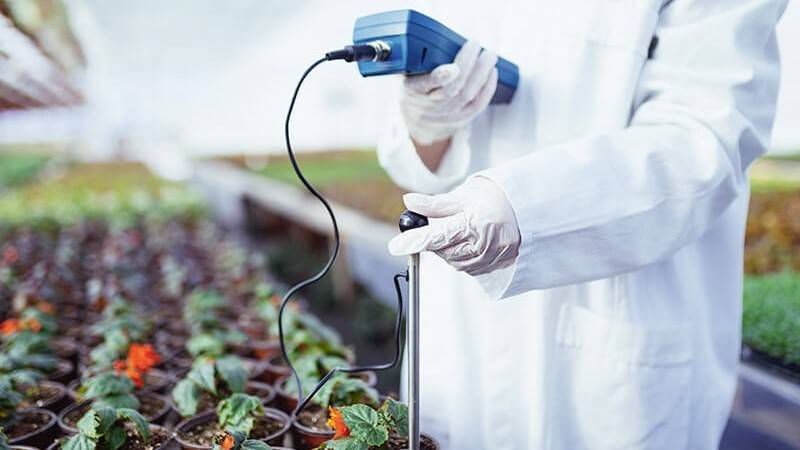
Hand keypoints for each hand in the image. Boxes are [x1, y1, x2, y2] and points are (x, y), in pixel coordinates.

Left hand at [388, 177, 520, 275]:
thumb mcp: (465, 196)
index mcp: (477, 223)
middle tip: (435, 224)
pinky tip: (464, 241)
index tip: (395, 245)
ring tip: (455, 229)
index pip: (438, 235)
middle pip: (442, 250)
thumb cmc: (496, 198)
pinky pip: (464, 266)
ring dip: (444, 248)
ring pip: (451, 260)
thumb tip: (409, 202)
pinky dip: (456, 255)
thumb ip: (435, 204)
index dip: (415, 241)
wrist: (528, 211)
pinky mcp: (492, 268)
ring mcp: (489, 259)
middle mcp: (484, 245)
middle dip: (432, 239)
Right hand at [401, 40, 498, 144]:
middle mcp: (430, 106)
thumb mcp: (407, 76)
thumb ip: (416, 59)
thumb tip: (437, 37)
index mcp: (413, 92)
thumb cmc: (415, 92)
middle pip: (452, 89)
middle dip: (467, 65)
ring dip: (482, 72)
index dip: (441, 76)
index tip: (454, 66)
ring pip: (467, 95)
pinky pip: (478, 105)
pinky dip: (488, 87)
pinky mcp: (461, 120)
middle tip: (475, 45)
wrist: (419, 125)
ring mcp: (446, 115)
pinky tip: (492, 72)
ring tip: (489, 55)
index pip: (426, 85)